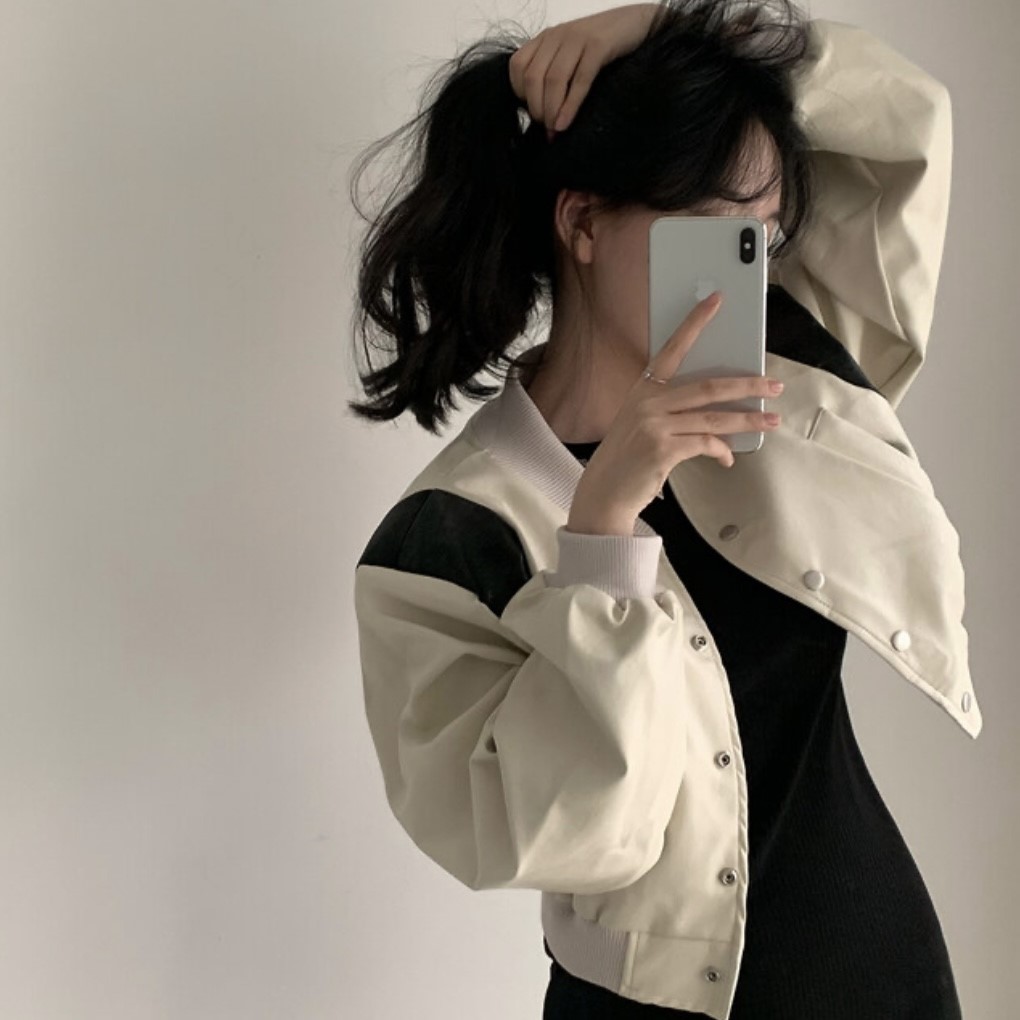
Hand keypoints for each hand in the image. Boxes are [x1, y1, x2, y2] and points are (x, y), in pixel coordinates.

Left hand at [508, 3, 659, 140]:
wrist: (636, 23)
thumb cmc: (603, 47)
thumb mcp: (571, 56)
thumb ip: (554, 74)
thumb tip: (543, 115)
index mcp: (546, 38)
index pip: (517, 67)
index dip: (520, 95)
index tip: (534, 112)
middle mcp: (557, 36)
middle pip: (532, 77)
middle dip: (536, 109)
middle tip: (547, 128)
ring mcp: (577, 38)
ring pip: (553, 80)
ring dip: (551, 111)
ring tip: (555, 130)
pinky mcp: (599, 46)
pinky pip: (579, 80)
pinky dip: (570, 106)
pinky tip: (566, 123)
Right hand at [566, 292, 784, 535]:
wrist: (604, 491)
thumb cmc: (628, 458)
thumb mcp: (642, 423)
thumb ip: (672, 409)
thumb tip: (719, 408)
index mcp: (643, 389)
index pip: (673, 348)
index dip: (695, 323)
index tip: (716, 300)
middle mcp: (648, 403)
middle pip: (708, 386)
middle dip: (746, 385)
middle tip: (773, 385)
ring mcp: (654, 425)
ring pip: (713, 417)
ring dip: (746, 419)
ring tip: (770, 419)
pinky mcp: (662, 450)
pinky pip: (705, 445)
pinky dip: (721, 452)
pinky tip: (728, 458)